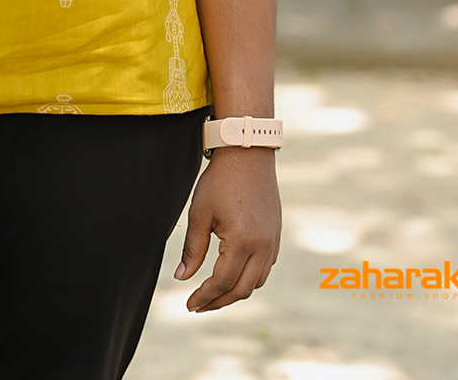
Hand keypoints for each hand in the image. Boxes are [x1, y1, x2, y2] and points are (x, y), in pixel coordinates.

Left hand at [174, 146, 280, 311]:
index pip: (222, 282)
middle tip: (199, 305)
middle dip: (219, 301)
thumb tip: (182, 277)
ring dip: (236, 291)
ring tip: (214, 292)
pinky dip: (250, 276)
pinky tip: (234, 272)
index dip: (204, 296)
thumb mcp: (200, 213)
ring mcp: (272, 240)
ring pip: (257, 281)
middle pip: (242, 289)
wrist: (248, 153)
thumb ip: (192, 249)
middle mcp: (262, 245)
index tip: (189, 304)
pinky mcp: (276, 234)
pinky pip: (266, 266)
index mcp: (242, 241)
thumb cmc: (220, 180)